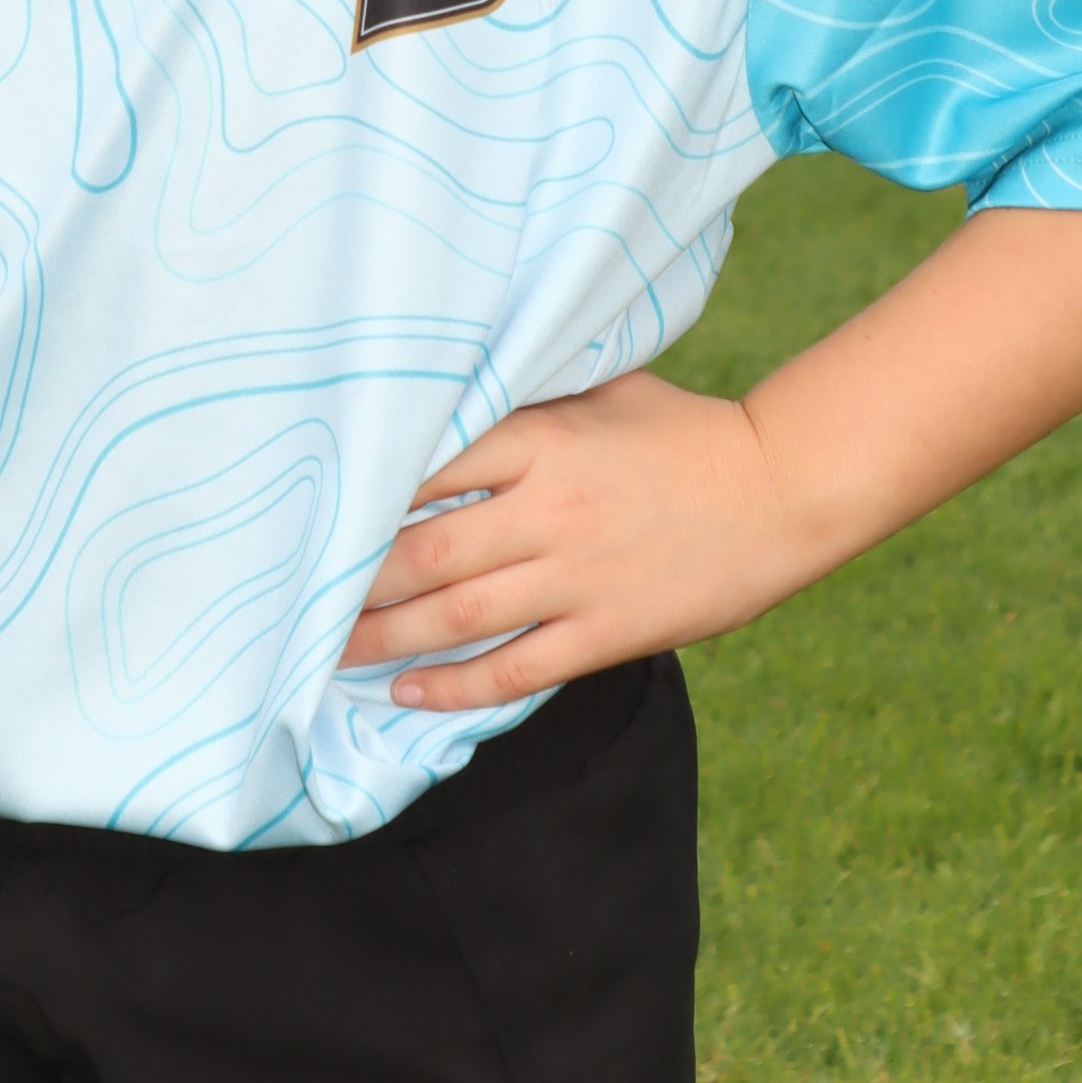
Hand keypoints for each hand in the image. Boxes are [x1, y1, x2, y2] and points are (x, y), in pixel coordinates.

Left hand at [339, 371, 807, 712]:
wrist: (781, 489)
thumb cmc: (683, 430)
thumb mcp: (603, 389)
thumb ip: (530, 399)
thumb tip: (451, 393)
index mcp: (544, 440)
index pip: (429, 470)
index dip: (367, 498)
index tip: (319, 514)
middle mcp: (550, 509)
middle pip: (425, 554)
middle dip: (356, 582)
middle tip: (300, 601)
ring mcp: (577, 576)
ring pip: (459, 616)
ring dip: (387, 637)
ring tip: (332, 650)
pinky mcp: (606, 631)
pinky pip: (515, 668)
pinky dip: (456, 686)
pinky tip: (409, 693)